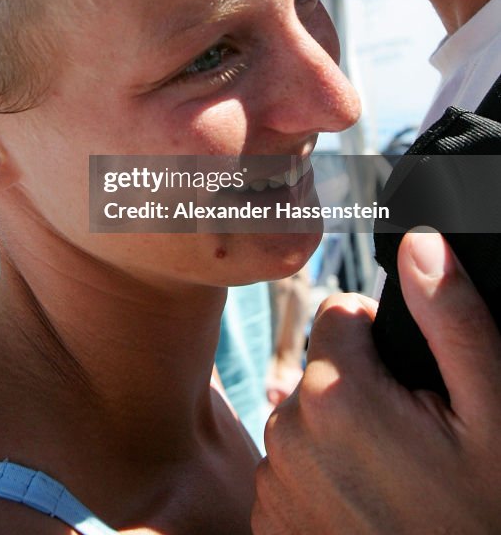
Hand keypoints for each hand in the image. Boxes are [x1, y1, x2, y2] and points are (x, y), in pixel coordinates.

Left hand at [252, 231, 500, 533]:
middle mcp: (289, 436)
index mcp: (338, 394)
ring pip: (305, 421)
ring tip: (394, 482)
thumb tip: (423, 244)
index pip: (340, 316)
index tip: (414, 383)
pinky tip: (367, 510)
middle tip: (413, 442)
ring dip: (341, 436)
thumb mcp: (493, 415)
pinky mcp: (270, 528)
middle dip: (361, 388)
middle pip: (322, 369)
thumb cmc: (485, 517)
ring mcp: (275, 488)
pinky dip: (322, 481)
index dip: (381, 339)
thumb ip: (452, 319)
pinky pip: (291, 471)